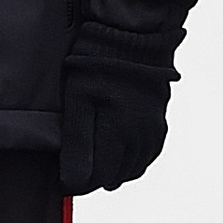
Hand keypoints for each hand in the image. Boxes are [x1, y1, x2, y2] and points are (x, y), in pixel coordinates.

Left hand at [57, 51, 172, 196]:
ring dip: (111, 168)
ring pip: (130, 171)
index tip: (63, 171)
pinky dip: (128, 160)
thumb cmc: (98, 66)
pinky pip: (144, 158)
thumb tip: (72, 183)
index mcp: (118, 135)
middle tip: (75, 158)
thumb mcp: (77, 101)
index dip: (75, 179)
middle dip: (92, 174)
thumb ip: (76, 144)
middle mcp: (140, 140)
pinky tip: (115, 149)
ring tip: (92, 152)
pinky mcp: (160, 127)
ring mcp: (153, 134)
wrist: (133, 38)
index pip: (95, 180)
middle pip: (112, 178)